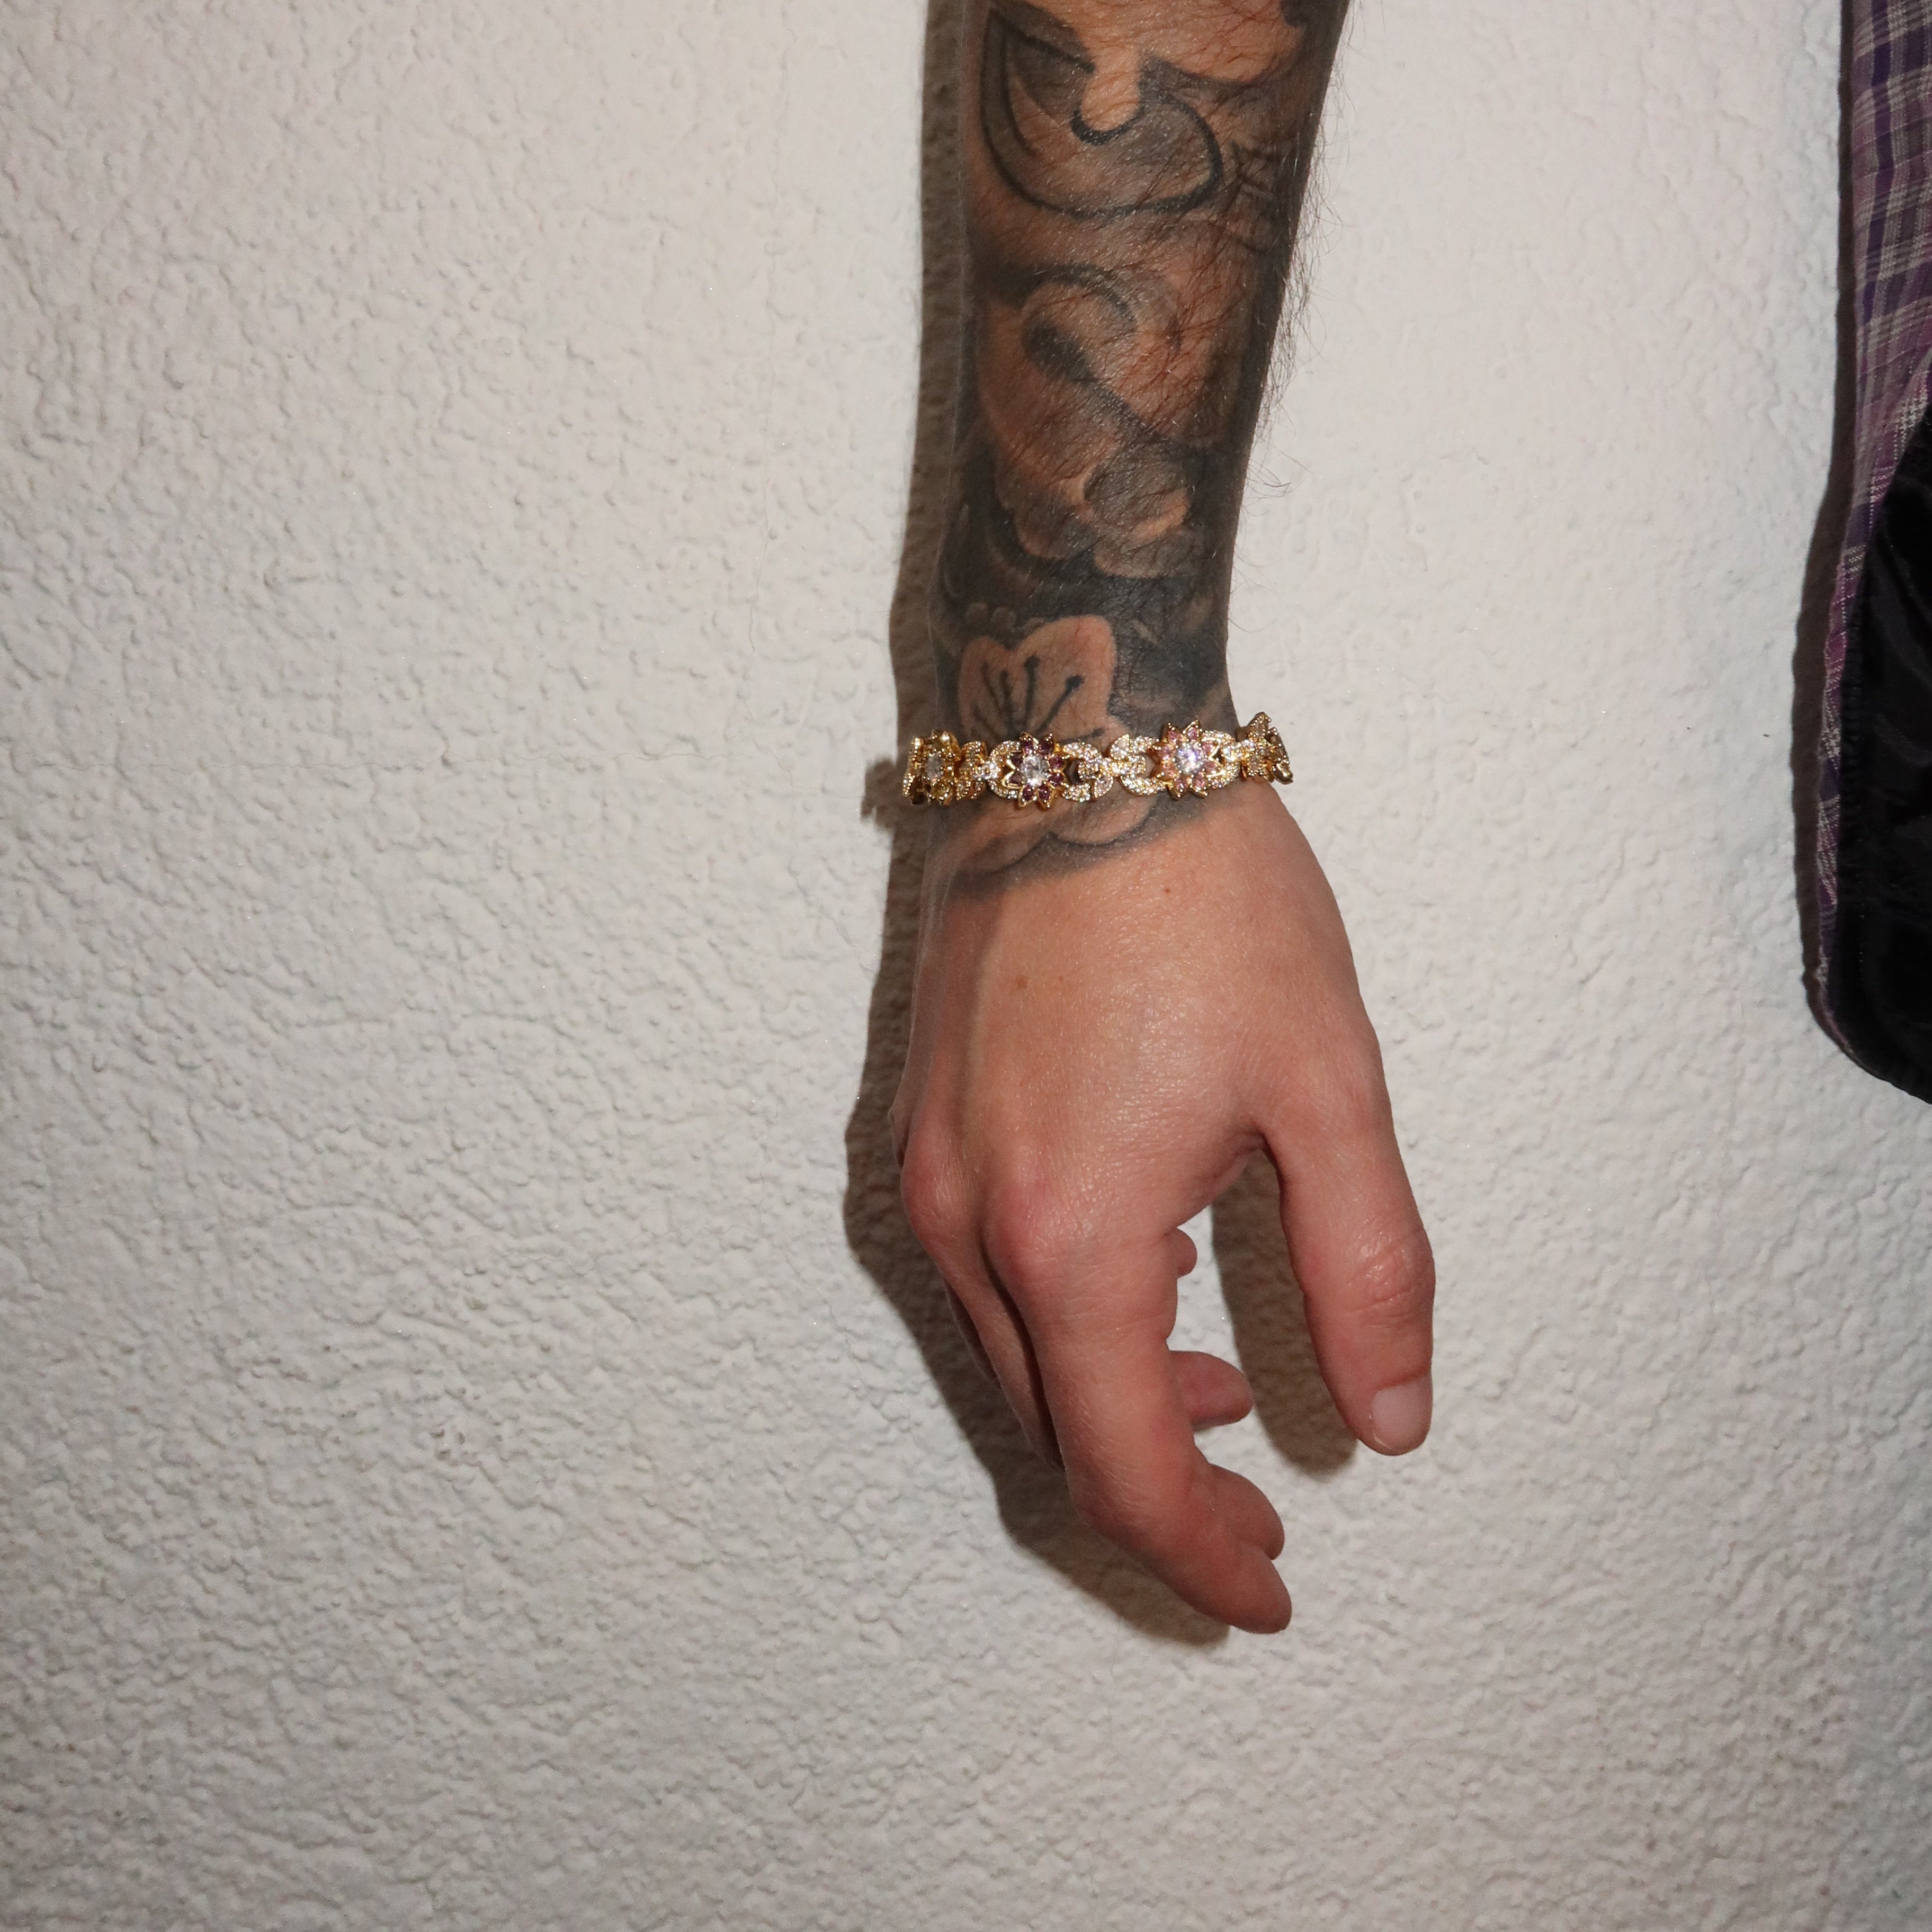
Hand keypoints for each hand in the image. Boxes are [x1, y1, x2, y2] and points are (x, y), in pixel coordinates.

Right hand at [890, 783, 1432, 1632]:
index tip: (1267, 1594)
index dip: (1200, 1559)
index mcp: (1073, 1235)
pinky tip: (1145, 1278)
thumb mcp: (1329, 1090)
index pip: (1129, 1468)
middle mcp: (973, 1224)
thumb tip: (1386, 1423)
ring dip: (1110, 1411)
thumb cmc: (1210, 902)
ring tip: (1219, 1391)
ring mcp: (929, 1175)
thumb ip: (1366, 1273)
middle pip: (1055, 1437)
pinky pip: (982, 1284)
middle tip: (1258, 1518)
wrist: (1085, 755)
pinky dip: (1061, 1330)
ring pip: (1011, 1368)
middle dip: (1160, 1500)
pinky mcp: (921, 1126)